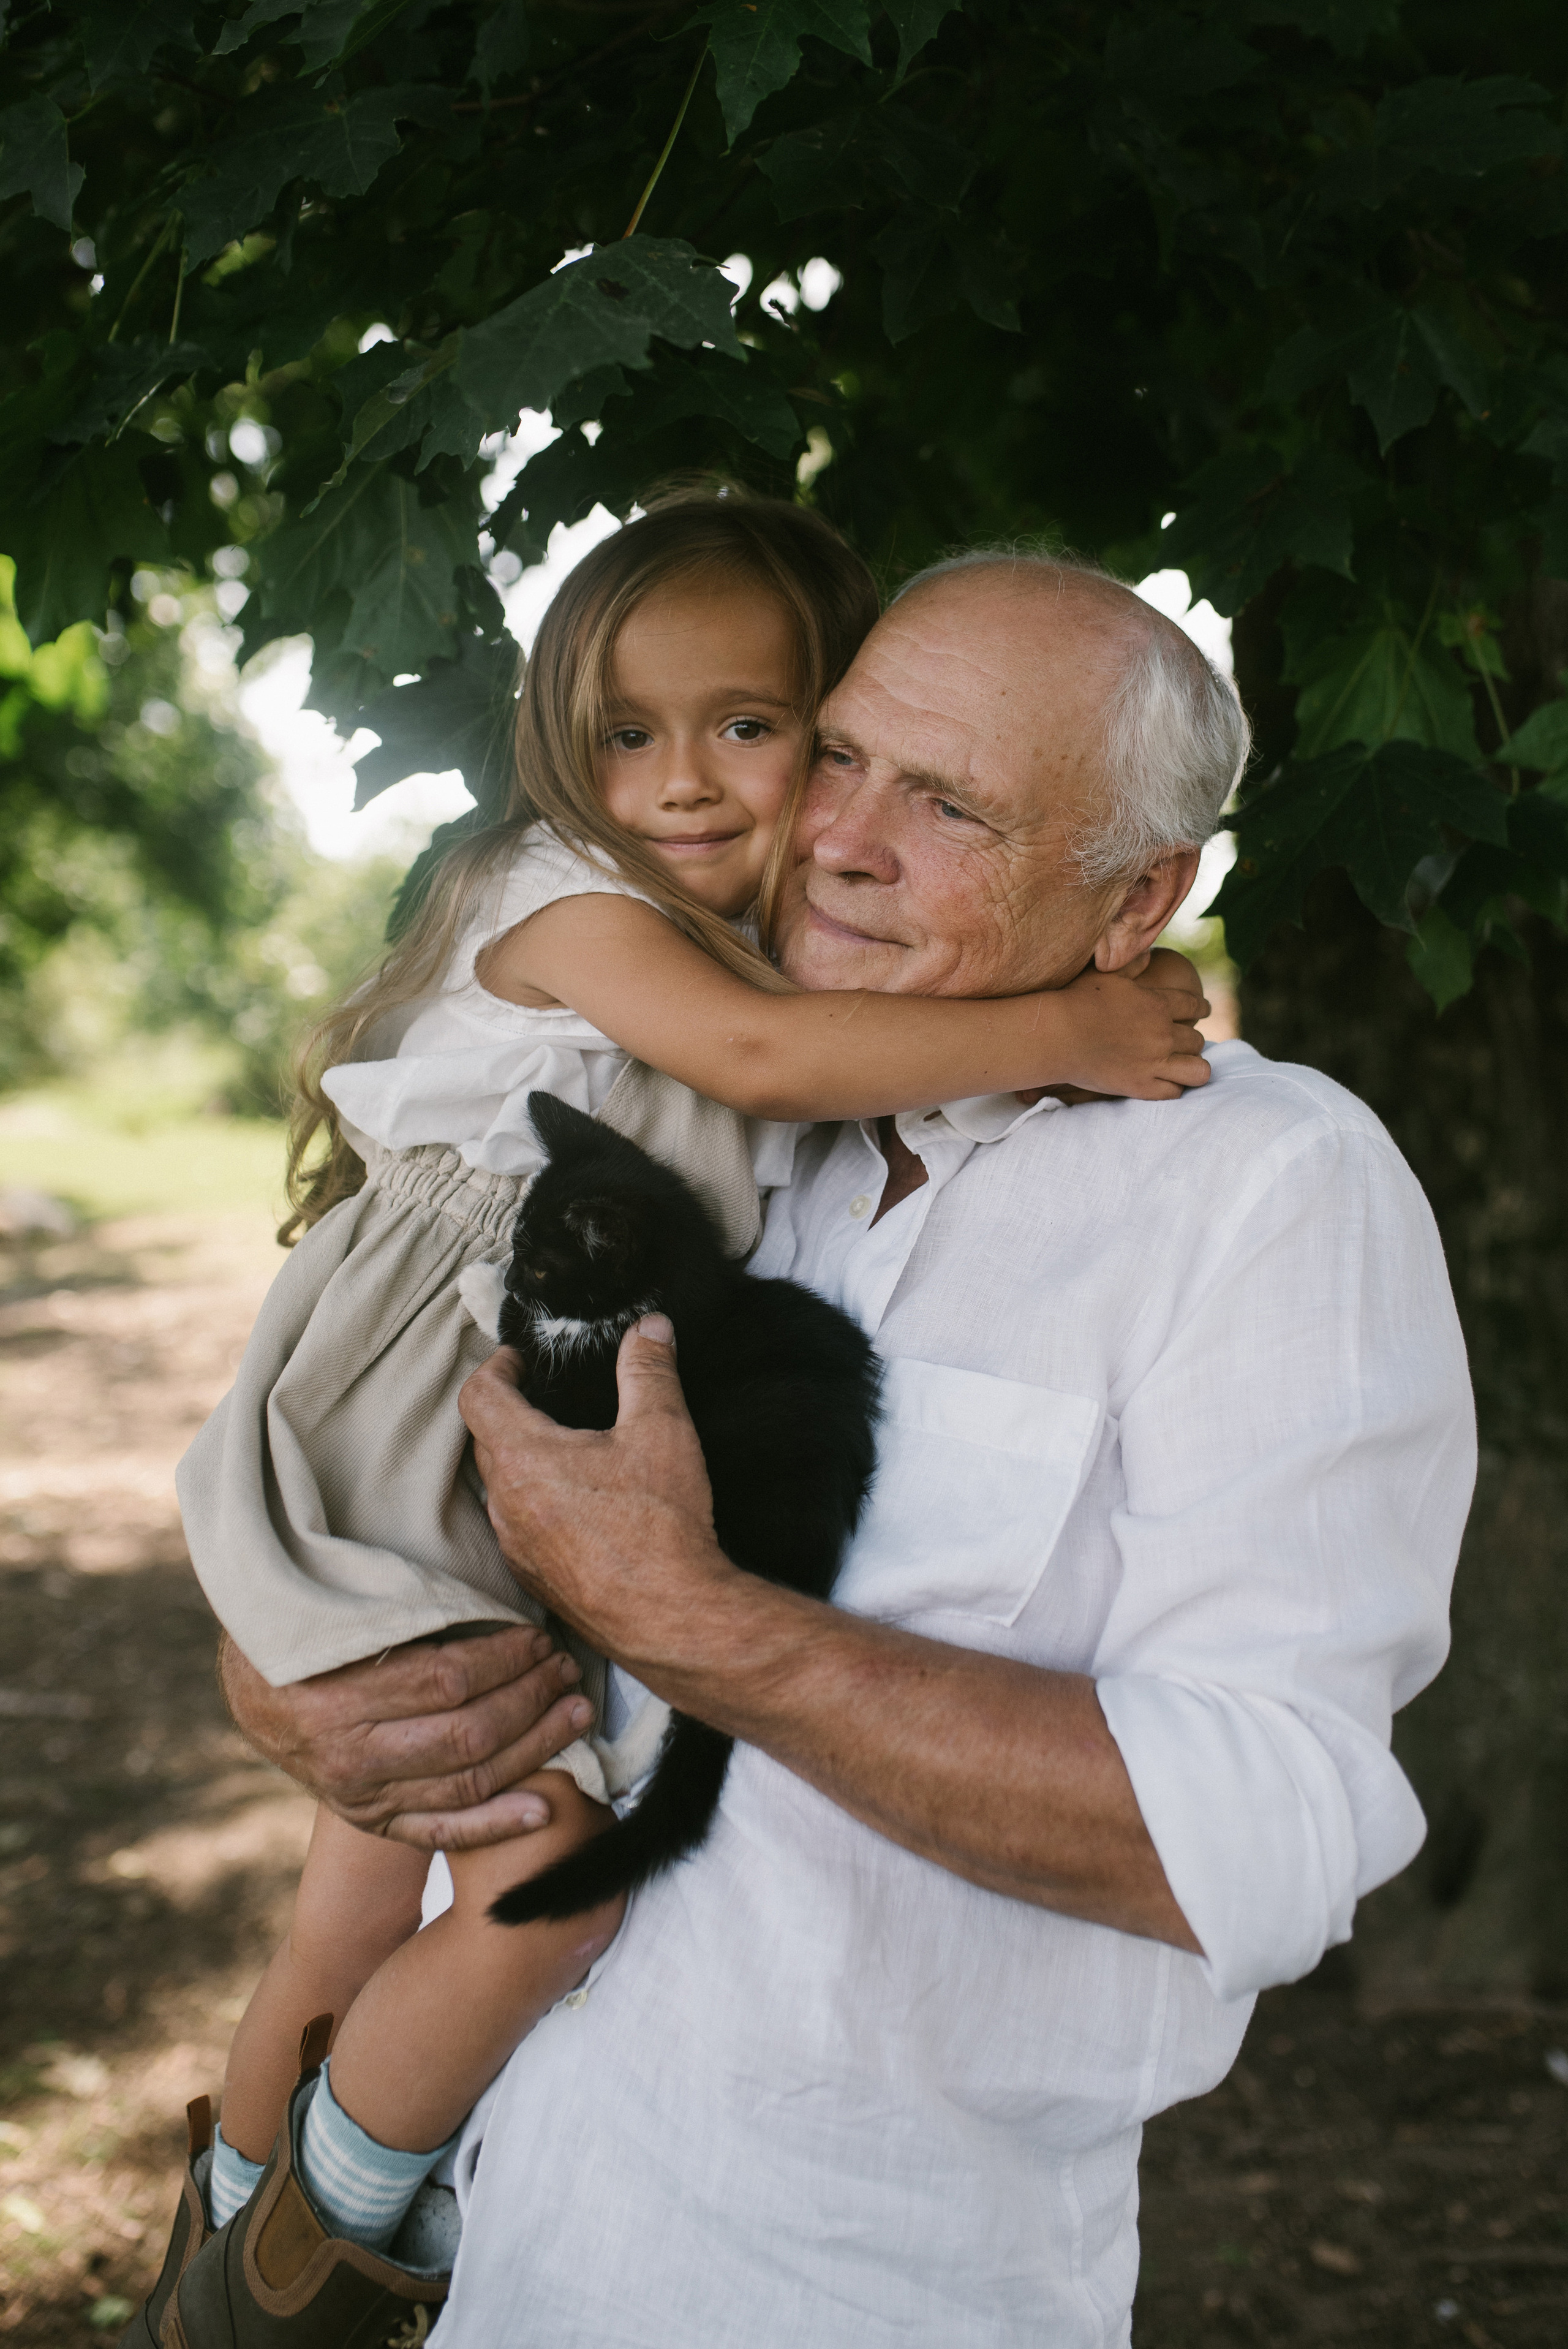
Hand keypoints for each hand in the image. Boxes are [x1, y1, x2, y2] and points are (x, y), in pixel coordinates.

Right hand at [217, 1623, 595, 1850]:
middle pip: (468, 1733)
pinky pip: (441, 1833)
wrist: (256, 1699)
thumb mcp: (340, 1613)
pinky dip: (495, 1824)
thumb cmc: (310, 1638)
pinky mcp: (372, 1821)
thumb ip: (405, 1613)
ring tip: (574, 1715)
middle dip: (531, 1698)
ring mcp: (362, 1796)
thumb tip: (492, 1597)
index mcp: (336, 1694)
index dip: (507, 1658)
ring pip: (468, 1781)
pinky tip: (541, 1810)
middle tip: (566, 1670)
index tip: (540, 1638)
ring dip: (534, 1747)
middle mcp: (349, 1755)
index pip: (448, 1678)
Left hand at [459, 1321, 727, 1667]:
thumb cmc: (661, 1526)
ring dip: (526, 1464)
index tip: (518, 1360)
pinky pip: (522, 1529)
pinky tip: (583, 1509)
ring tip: (570, 1451)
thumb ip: (649, 1371)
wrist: (672, 1618)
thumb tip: (651, 1327)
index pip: (478, 1396)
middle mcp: (507, 1504)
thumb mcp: (662, 1430)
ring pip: (504, 1490)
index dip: (495, 1368)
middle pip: (487, 1442)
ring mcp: (517, 1548)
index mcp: (524, 1458)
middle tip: (546, 1397)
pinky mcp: (535, 1580)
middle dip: (511, 1412)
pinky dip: (540, 1507)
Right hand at [1048, 952, 1210, 1100]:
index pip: (1193, 1005)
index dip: (1202, 1007)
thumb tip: (1149, 952)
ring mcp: (1154, 1063)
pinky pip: (1174, 1092)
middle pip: (1196, 1039)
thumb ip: (1132, 963)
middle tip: (1186, 1041)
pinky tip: (1167, 1083)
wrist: (1058, 1035)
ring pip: (1198, 1069)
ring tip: (1185, 1066)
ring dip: (1194, 1066)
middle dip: (1192, 1039)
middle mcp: (1162, 1034)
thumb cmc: (1077, 1000)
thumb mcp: (1107, 973)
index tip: (1205, 1009)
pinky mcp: (1140, 1086)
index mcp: (1157, 1004)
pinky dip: (1174, 1088)